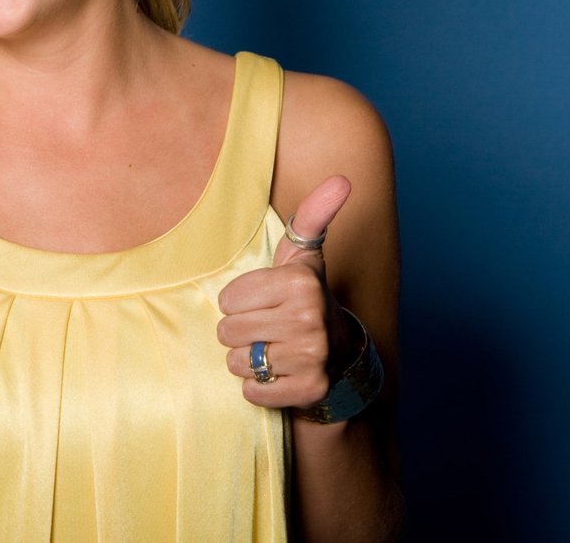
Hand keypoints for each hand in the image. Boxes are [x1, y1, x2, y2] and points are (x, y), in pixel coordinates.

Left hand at [216, 175, 353, 408]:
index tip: (264, 301)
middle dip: (240, 331)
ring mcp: (311, 358)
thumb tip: (342, 179)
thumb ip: (313, 214)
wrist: (338, 354)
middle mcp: (308, 320)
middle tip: (266, 327)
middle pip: (227, 331)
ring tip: (272, 348)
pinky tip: (279, 373)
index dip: (239, 301)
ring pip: (237, 362)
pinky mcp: (308, 390)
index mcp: (300, 282)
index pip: (227, 299)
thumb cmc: (305, 297)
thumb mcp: (304, 254)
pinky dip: (258, 386)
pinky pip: (253, 391)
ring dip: (247, 359)